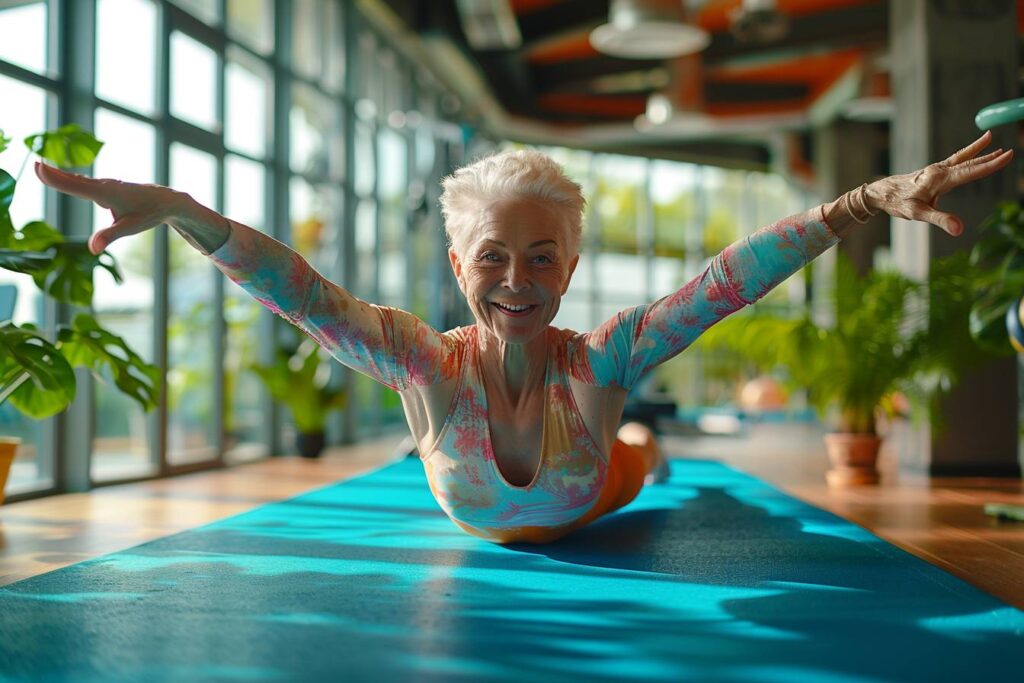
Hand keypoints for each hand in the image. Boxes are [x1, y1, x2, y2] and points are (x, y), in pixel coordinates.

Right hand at [34, 162, 184, 254]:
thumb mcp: (130, 227)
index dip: (57, 178)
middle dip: (54, 174)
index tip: (38, 168)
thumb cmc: (149, 213)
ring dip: (61, 174)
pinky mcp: (108, 188)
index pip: (76, 186)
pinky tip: (65, 178)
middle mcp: (104, 185)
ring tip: (42, 169)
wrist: (167, 201)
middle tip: (34, 166)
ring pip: (80, 180)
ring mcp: (106, 185)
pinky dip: (72, 179)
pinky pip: (86, 183)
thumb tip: (92, 249)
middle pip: (75, 180)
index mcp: (107, 193)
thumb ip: (109, 236)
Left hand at [865, 130, 1013, 235]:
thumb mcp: (917, 214)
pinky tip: (975, 150)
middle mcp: (939, 170)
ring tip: (994, 141)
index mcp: (939, 178)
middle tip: (1011, 152)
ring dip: (979, 151)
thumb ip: (940, 220)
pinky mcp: (933, 171)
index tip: (1008, 156)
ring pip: (962, 159)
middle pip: (969, 163)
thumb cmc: (897, 203)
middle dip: (990, 158)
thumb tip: (959, 229)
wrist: (880, 193)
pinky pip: (955, 160)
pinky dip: (967, 153)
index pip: (970, 171)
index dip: (990, 165)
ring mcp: (936, 169)